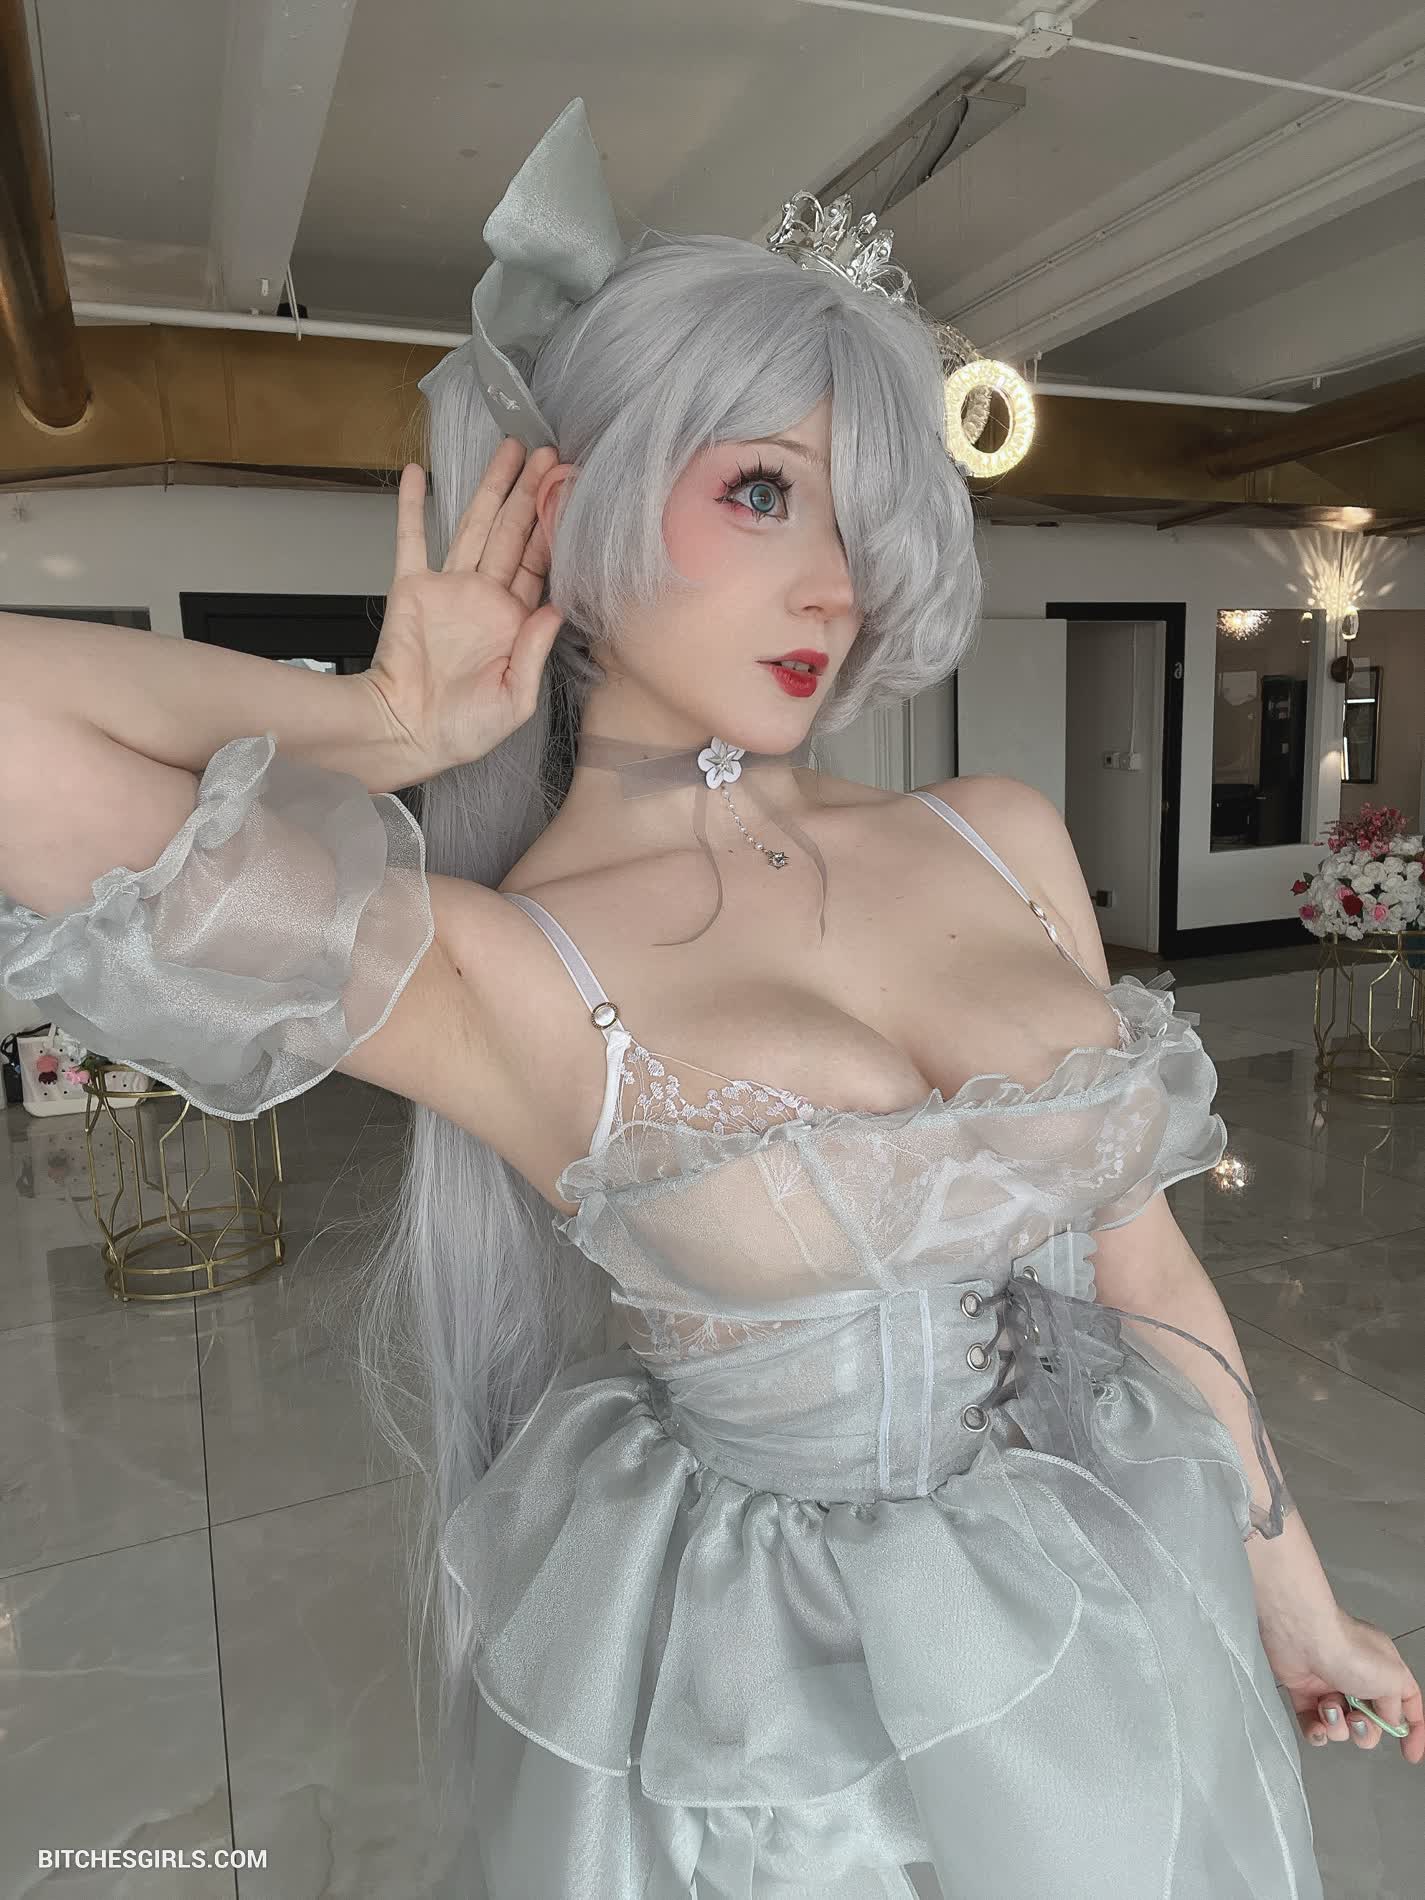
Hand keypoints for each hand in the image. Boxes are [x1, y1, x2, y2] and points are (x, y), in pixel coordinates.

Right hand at [360, 440, 563, 775]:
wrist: (407, 732)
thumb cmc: (462, 728)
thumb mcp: (514, 699)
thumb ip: (535, 651)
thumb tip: (555, 606)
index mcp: (514, 622)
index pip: (539, 564)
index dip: (554, 526)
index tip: (570, 490)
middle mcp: (485, 597)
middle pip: (512, 533)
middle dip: (530, 492)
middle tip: (548, 453)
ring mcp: (449, 588)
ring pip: (474, 525)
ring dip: (490, 487)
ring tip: (508, 449)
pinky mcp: (412, 588)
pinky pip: (413, 539)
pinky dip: (415, 506)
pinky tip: (420, 474)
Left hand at [1261, 1604, 1423, 1762]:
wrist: (1302, 1636)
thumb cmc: (1348, 1650)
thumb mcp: (1392, 1680)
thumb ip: (1396, 1707)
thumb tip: (1391, 1720)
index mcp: (1385, 1671)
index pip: (1406, 1705)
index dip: (1412, 1731)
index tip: (1409, 1753)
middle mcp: (1358, 1678)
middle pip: (1370, 1724)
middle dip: (1364, 1731)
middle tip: (1355, 1719)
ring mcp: (1330, 1685)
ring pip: (1341, 1728)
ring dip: (1336, 1725)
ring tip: (1329, 1706)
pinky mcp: (1303, 1691)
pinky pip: (1313, 1725)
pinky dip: (1315, 1730)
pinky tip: (1317, 1725)